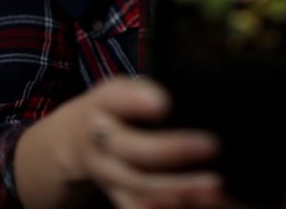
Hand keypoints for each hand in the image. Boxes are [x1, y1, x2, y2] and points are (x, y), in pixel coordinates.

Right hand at [15, 76, 223, 208]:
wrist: (71, 142)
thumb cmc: (112, 108)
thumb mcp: (119, 89)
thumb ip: (140, 92)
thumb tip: (164, 105)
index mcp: (103, 104)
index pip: (117, 101)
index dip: (137, 103)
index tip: (164, 104)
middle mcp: (100, 142)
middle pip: (132, 150)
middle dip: (171, 150)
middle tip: (214, 145)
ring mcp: (106, 175)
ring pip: (138, 186)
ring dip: (176, 188)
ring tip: (214, 184)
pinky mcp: (117, 196)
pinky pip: (137, 207)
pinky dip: (164, 208)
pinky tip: (193, 204)